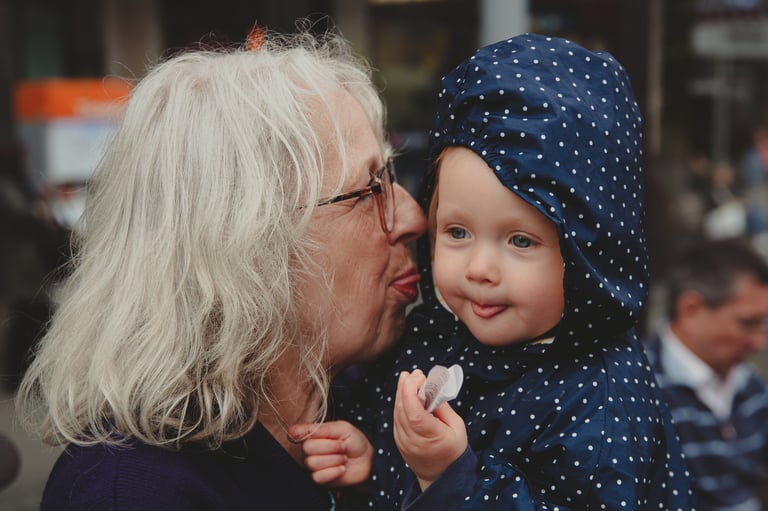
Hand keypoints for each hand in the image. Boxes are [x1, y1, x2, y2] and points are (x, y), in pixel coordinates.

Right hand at [288, 420, 372, 487]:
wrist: (367, 460)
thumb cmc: (355, 442)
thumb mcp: (343, 428)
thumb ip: (323, 429)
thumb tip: (298, 431)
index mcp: (313, 434)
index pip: (296, 432)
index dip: (301, 433)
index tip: (317, 434)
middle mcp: (309, 450)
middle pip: (307, 448)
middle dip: (330, 446)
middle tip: (342, 446)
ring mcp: (312, 465)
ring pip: (313, 462)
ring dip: (334, 459)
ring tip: (343, 458)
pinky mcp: (318, 479)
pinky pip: (318, 476)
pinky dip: (333, 472)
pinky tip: (342, 468)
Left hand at [394, 370, 467, 489]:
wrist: (441, 478)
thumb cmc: (454, 450)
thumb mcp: (456, 427)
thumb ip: (443, 407)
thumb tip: (431, 388)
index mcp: (429, 437)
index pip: (413, 411)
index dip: (412, 390)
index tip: (418, 376)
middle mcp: (412, 440)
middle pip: (402, 408)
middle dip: (406, 387)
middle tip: (414, 373)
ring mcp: (402, 441)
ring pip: (397, 412)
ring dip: (401, 393)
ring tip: (408, 378)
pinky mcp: (398, 441)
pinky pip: (396, 418)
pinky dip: (400, 403)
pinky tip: (405, 393)